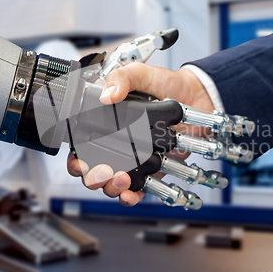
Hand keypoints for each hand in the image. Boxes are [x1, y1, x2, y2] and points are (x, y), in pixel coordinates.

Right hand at [67, 63, 213, 206]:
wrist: (197, 96)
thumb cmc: (166, 84)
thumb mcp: (140, 73)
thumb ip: (122, 79)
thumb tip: (107, 96)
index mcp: (106, 124)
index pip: (81, 146)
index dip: (75, 158)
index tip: (79, 162)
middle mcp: (117, 145)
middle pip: (92, 171)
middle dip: (92, 178)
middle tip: (102, 172)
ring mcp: (134, 159)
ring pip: (111, 184)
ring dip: (111, 187)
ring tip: (121, 179)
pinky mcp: (152, 170)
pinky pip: (137, 189)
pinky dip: (130, 197)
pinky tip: (129, 194)